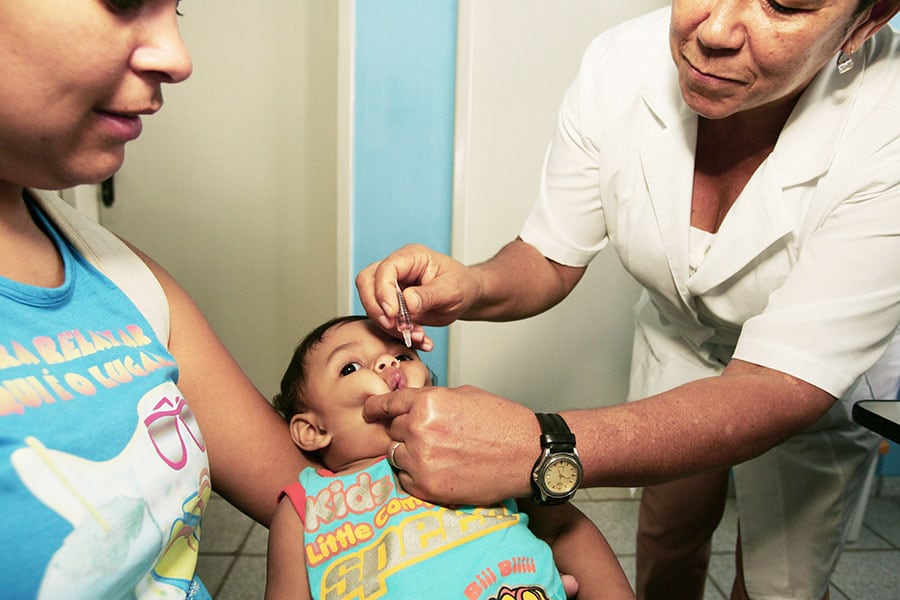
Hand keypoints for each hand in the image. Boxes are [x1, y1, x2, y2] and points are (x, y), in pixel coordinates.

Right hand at [355, 244, 480, 348]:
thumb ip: (429, 295)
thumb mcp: (451, 290)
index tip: (393, 312)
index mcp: (411, 257)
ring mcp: (392, 287)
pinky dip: (398, 333)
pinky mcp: (393, 305)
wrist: (466, 296)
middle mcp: (397, 270)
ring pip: (372, 304)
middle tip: (393, 325)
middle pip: (366, 282)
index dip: (383, 291)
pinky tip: (420, 339)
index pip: (385, 269)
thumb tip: (407, 302)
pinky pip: (384, 319)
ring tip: (418, 335)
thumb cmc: (461, 285)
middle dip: (376, 308)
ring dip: (390, 325)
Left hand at [364, 384, 539, 505]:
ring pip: (396, 455)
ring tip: (438, 452)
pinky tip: (440, 468)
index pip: (388, 404)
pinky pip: (406, 479)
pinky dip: (416, 474)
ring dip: (409, 453)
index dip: (376, 408)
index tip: (369, 411)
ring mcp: (422, 461)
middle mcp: (419, 431)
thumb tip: (410, 404)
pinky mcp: (429, 487)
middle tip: (430, 435)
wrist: (529, 455)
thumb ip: (431, 400)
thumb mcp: (464, 395)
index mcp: (427, 403)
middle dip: (405, 430)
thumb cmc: (503, 423)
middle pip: (392, 430)